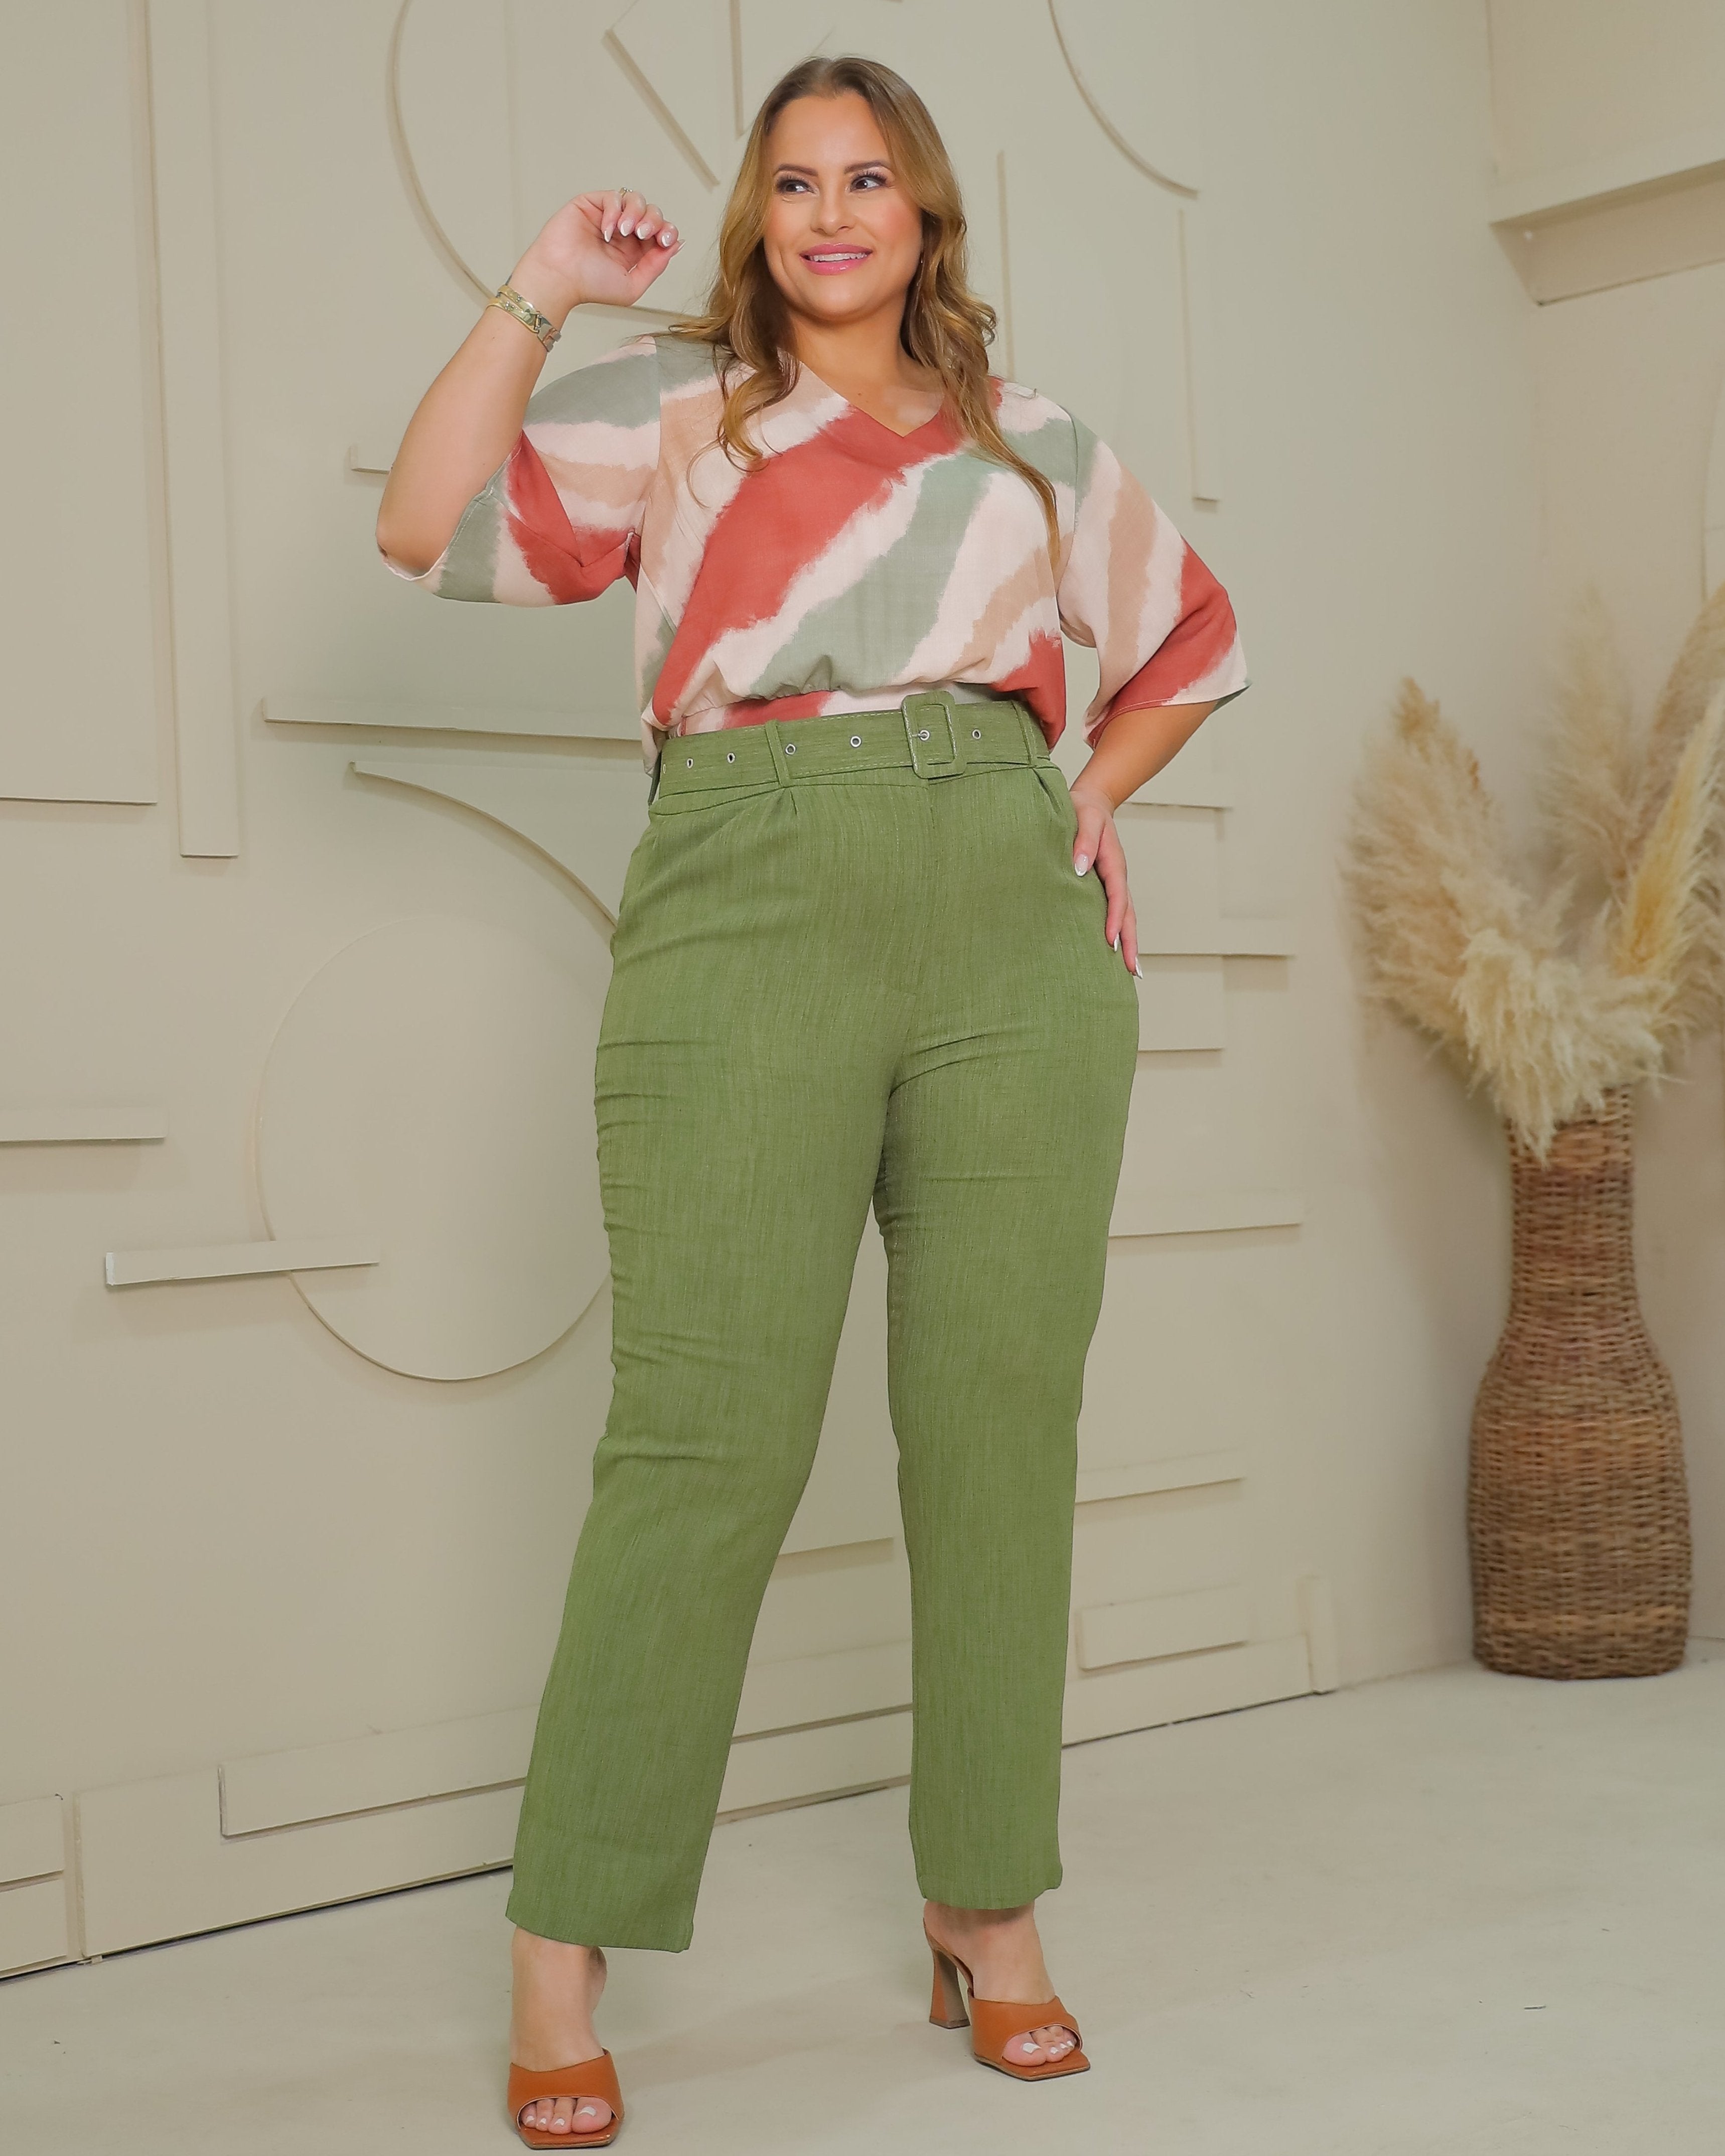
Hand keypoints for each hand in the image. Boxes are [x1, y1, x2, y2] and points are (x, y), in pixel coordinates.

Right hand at [509, 189, 680, 321]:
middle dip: (654, 221)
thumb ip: (656, 266)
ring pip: (636, 200)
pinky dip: (615, 210)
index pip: (660, 232)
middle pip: (652, 212)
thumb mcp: (632, 286)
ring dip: (636, 213)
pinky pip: (613, 196)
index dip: (667, 232)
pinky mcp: (592, 204)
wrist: (561, 278)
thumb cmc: (590, 286)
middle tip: (643, 235)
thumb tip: (676, 245)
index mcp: (635, 251)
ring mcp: (608, 216)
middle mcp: (623, 232)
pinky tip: (607, 229)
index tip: (665, 241)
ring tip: (625, 231)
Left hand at [1068, 778, 1139, 975]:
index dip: (1115, 919)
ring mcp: (1113, 884)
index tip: (1111, 941)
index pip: (1116, 896)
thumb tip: (1080, 868)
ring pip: (1125, 918)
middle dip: (1131, 943)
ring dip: (1128, 944)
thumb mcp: (1083, 819)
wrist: (1089, 803)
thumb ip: (1082, 841)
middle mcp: (1117, 878)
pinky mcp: (1104, 887)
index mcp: (1113, 863)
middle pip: (1128, 915)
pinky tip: (1113, 952)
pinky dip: (1118, 933)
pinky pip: (1114, 913)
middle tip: (1133, 972)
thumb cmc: (1082, 811)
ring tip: (1131, 973)